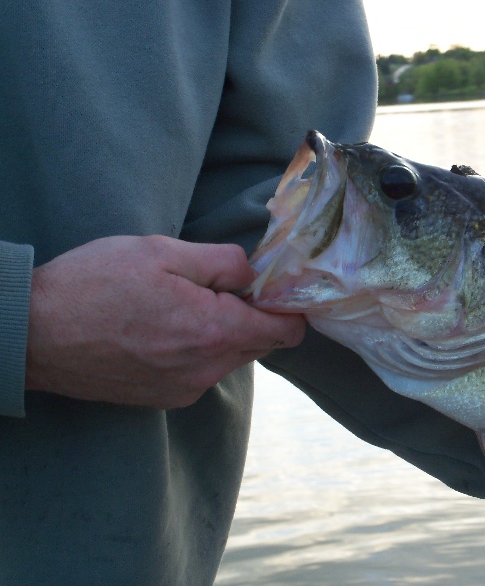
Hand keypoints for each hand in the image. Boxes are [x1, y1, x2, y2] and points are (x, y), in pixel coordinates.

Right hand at [26, 235, 304, 407]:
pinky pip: (200, 371)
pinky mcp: (162, 398)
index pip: (287, 332)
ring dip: (219, 332)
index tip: (270, 287)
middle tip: (211, 286)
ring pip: (228, 357)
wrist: (30, 334)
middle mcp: (207, 370)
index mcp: (216, 332)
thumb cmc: (94, 285)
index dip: (287, 306)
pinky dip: (194, 350)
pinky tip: (158, 328)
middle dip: (248, 314)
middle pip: (258, 344)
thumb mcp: (163, 252)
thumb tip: (255, 274)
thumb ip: (224, 262)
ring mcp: (184, 390)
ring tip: (175, 305)